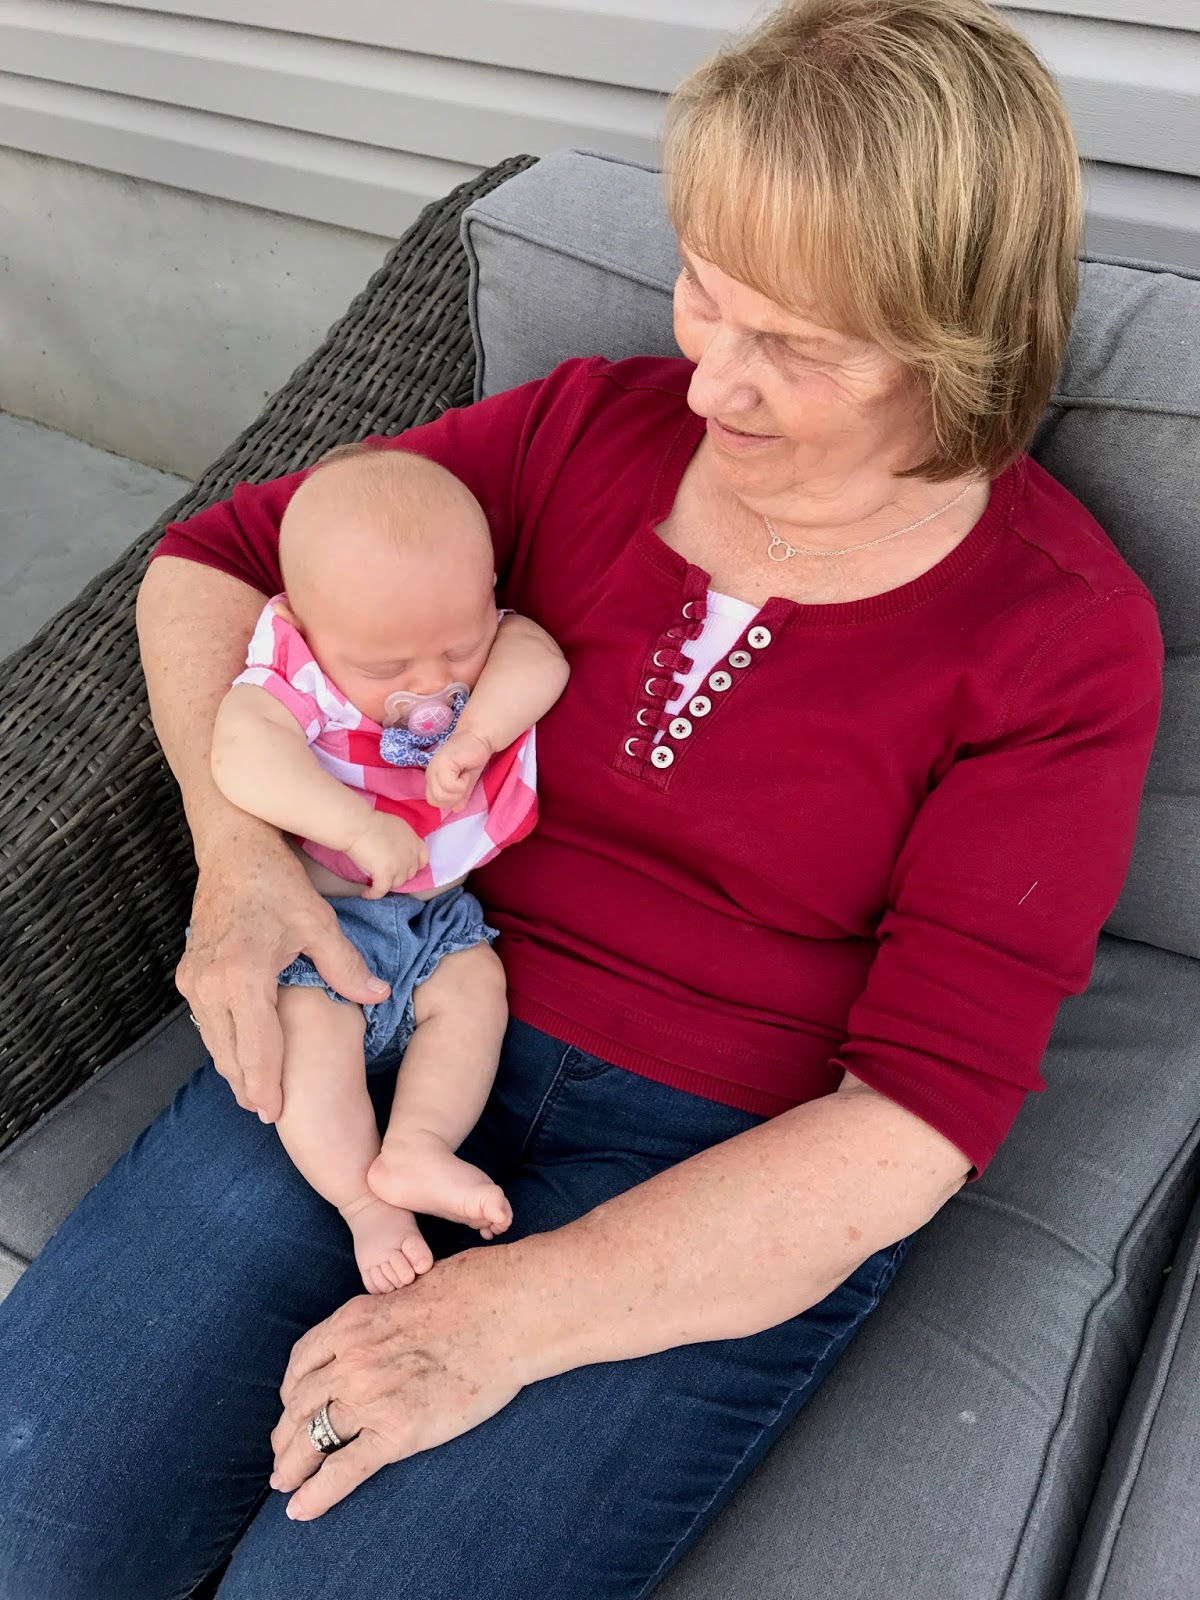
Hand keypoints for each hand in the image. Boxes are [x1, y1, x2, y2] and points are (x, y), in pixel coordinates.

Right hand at [177, 818, 389, 1120]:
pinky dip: (226, 1044)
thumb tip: (379, 995)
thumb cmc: (275, 882)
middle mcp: (209, 984)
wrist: (231, 849)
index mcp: (243, 975)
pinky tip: (244, 1057)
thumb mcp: (317, 921)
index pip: (255, 1047)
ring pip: (214, 1042)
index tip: (275, 1114)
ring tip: (259, 1095)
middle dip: (249, 1086)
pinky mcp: (188, 974)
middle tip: (271, 1114)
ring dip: (236, 1068)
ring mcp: (193, 980)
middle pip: (229, 1054)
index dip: (266, 1084)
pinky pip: (208, 1023)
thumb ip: (346, 965)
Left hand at [269, 1246, 526, 1519]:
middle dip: (285, 1432)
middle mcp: (350, 1359)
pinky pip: (342, 1470)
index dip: (291, 1388)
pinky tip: (301, 1509)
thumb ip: (385, 1317)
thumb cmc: (472, 1294)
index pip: (303, 1360)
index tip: (292, 1404)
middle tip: (282, 1452)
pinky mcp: (395, 1432)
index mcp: (353, 1322)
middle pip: (298, 1403)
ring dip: (291, 1465)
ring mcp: (369, 1397)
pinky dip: (315, 1494)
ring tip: (284, 1482)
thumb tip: (388, 1329)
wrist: (505, 1313)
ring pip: (310, 1438)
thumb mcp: (409, 1292)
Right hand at [345, 810, 428, 897]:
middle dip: (399, 874)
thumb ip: (403, 840)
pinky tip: (365, 893)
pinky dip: (373, 894)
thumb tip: (396, 849)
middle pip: (410, 873)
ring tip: (376, 881)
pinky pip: (381, 891)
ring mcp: (399, 867)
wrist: (360, 826)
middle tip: (386, 872)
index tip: (405, 866)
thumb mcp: (397, 826)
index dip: (416, 865)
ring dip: (388, 883)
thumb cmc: (373, 822)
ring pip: (397, 883)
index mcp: (414, 842)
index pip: (423, 859)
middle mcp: (410, 856)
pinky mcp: (385, 875)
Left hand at [425, 727, 492, 811]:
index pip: (433, 801)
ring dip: (460, 789)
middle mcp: (430, 773)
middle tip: (464, 781)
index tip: (461, 786)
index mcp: (432, 778)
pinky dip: (463, 782)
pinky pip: (450, 785)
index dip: (449, 800)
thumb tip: (456, 809)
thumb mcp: (467, 782)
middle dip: (455, 797)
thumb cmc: (472, 758)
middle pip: (436, 800)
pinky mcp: (442, 763)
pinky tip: (466, 771)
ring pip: (443, 795)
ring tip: (465, 775)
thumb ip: (460, 796)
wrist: (479, 739)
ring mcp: (435, 768)